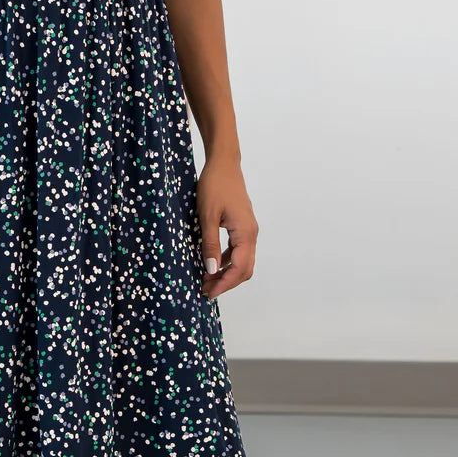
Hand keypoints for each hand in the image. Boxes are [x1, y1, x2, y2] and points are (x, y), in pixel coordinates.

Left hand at [196, 156, 258, 300]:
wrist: (224, 163)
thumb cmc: (214, 185)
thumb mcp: (207, 216)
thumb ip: (209, 245)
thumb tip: (211, 271)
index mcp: (245, 234)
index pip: (238, 269)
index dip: (224, 284)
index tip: (208, 293)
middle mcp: (251, 234)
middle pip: (244, 269)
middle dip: (226, 282)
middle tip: (205, 289)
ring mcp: (248, 230)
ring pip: (242, 260)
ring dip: (226, 272)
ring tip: (206, 279)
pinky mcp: (242, 225)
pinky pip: (238, 250)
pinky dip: (226, 260)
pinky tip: (212, 262)